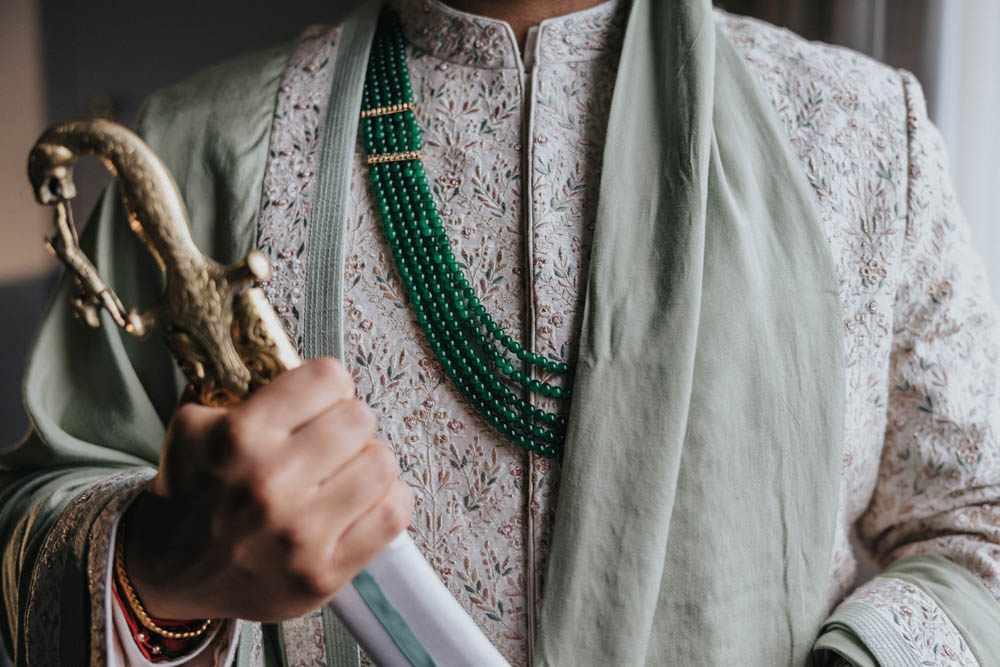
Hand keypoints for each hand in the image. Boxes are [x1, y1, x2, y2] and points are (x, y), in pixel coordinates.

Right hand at [122, 358, 413, 621]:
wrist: (170, 572)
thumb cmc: (191, 490)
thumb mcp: (194, 422)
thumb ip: (240, 382)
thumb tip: (290, 353)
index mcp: (239, 437)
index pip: (329, 377)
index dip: (327, 384)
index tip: (319, 398)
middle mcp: (271, 484)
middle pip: (361, 418)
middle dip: (347, 423)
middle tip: (330, 439)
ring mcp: (300, 534)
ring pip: (382, 464)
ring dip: (367, 463)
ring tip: (344, 472)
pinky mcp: (324, 574)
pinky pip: (394, 515)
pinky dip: (386, 501)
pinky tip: (361, 501)